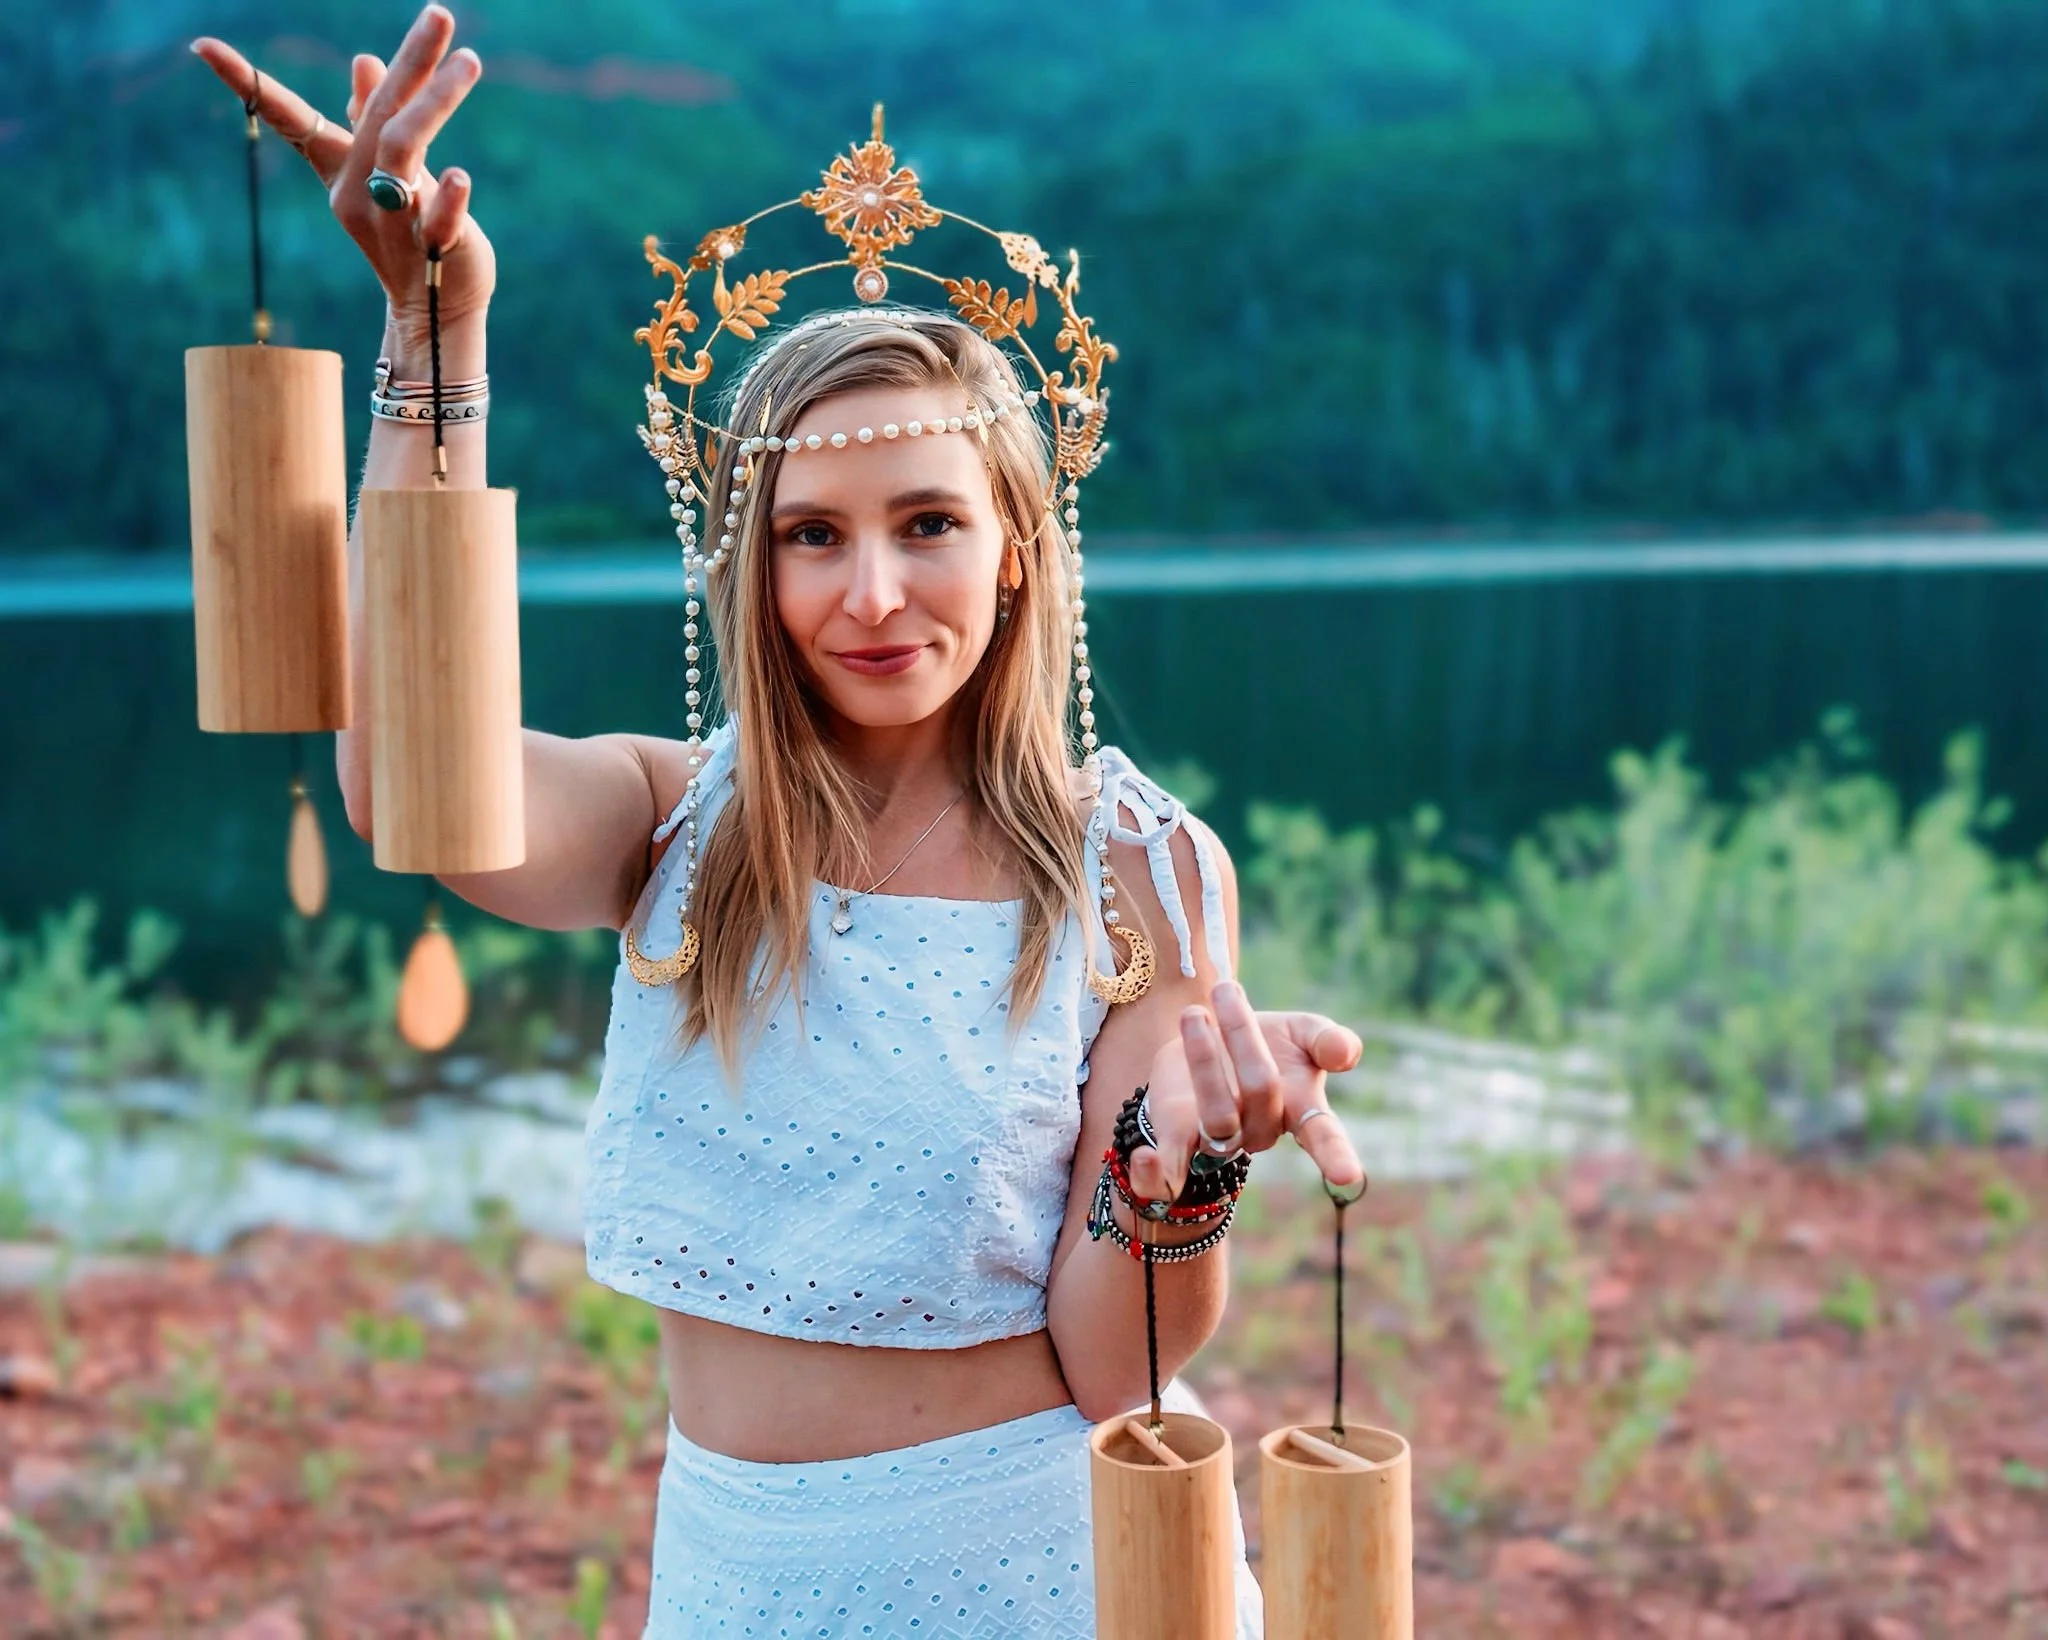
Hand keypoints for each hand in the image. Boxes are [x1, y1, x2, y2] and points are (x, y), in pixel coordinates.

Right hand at [190, 4, 494, 366]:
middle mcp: (359, 192)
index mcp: (342, 170)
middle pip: (378, 115)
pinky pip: (438, 221)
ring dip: (435, 104)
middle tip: (439, 12)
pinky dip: (450, 200)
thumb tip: (363, 60)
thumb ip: (374, 119)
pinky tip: (461, 177)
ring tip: (469, 62)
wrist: (434, 311)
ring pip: (403, 151)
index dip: (249, 83)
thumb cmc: (409, 236)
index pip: (292, 119)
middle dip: (409, 61)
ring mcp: (395, 221)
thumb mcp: (386, 175)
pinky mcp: (434, 250)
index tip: (200, 45)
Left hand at [1128, 981, 1365, 1202]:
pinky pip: (1169, 1171)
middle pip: (1260, 1090)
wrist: (1207, 1041)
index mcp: (1300, 1108)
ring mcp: (1220, 1140)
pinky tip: (1140, 1159)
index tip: (1347, 1176)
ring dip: (1205, 1058)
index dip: (1336, 1154)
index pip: (1324, 1135)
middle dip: (1242, 1034)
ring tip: (1194, 1014)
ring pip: (1217, 1115)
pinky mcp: (1179, 1140)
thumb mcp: (1303, 1031)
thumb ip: (1327, 1040)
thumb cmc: (1270, 1042)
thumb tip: (1346, 1052)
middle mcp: (1262, 1130)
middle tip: (1227, 990)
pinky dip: (1153, 1174)